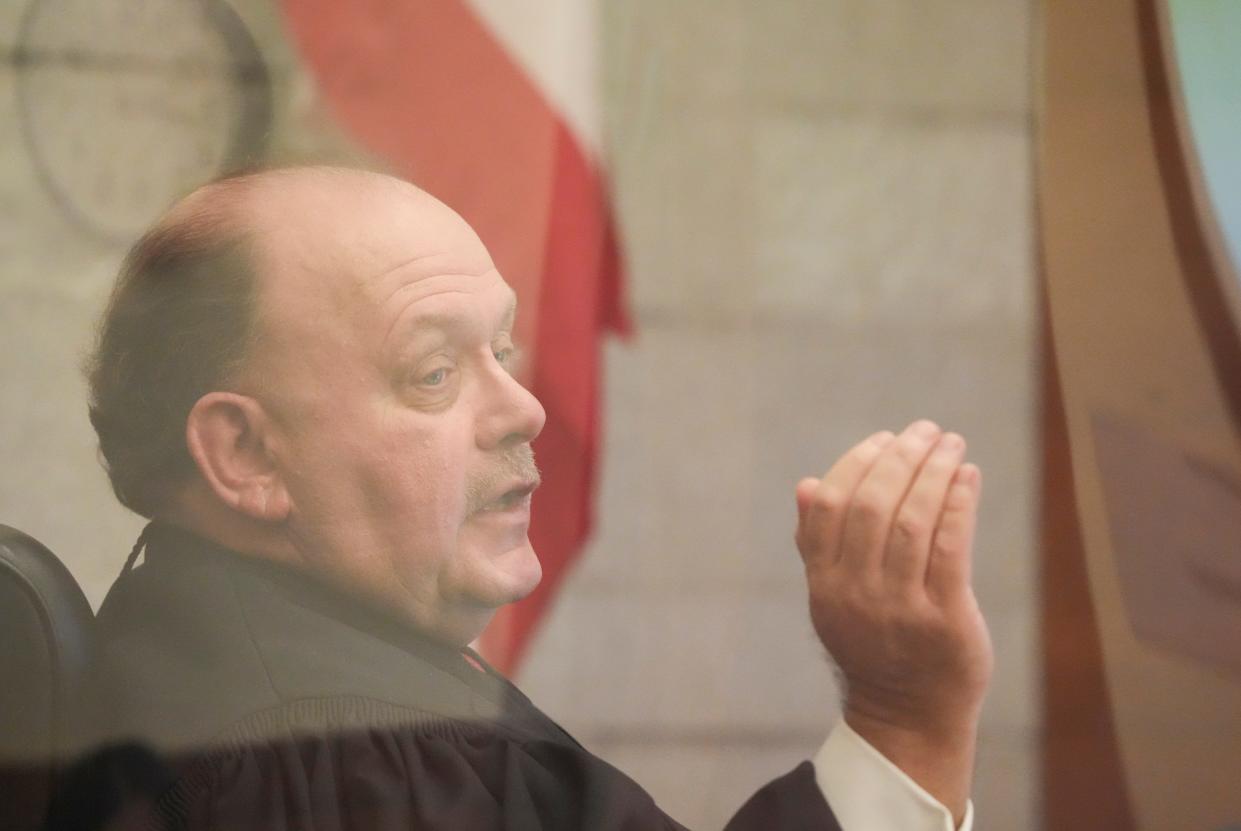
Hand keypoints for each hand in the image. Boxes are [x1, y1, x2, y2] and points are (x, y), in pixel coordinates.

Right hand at [795, 420, 991, 819]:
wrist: (908, 714)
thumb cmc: (874, 644)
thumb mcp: (834, 596)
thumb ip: (818, 544)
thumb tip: (807, 484)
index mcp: (824, 583)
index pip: (831, 505)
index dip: (857, 463)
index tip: (885, 439)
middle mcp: (855, 594)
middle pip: (873, 506)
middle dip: (902, 458)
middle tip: (926, 430)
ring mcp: (899, 608)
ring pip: (913, 521)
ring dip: (935, 472)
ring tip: (951, 445)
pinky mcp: (944, 619)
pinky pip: (951, 547)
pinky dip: (959, 503)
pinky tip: (967, 477)